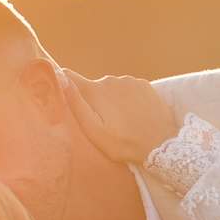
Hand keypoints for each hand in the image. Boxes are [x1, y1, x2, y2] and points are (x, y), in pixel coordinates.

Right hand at [61, 70, 178, 164]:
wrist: (161, 143)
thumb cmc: (123, 142)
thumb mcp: (93, 129)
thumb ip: (75, 102)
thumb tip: (58, 76)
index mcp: (94, 90)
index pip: (69, 76)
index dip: (63, 83)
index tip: (63, 95)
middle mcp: (110, 79)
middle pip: (93, 87)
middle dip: (94, 101)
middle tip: (103, 123)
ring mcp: (129, 81)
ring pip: (112, 88)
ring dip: (112, 101)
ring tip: (122, 121)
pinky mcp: (144, 85)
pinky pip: (129, 89)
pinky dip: (128, 99)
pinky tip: (134, 115)